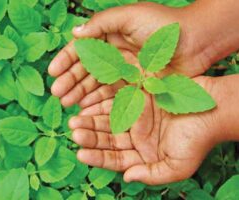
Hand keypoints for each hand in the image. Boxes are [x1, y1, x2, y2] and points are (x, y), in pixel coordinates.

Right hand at [48, 2, 219, 107]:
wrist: (196, 42)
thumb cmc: (164, 26)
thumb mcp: (130, 17)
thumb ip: (101, 24)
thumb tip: (75, 32)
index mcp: (110, 36)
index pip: (82, 49)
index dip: (66, 60)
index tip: (53, 72)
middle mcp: (114, 54)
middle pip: (86, 69)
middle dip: (70, 80)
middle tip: (58, 94)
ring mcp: (124, 72)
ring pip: (96, 84)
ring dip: (81, 93)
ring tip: (68, 104)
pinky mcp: (134, 87)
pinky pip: (112, 95)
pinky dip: (98, 101)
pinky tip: (86, 108)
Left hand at [69, 76, 222, 184]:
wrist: (213, 109)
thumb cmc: (198, 140)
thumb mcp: (178, 167)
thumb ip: (152, 175)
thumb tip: (128, 178)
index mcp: (142, 154)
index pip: (114, 158)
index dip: (97, 158)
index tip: (81, 154)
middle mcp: (135, 136)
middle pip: (108, 138)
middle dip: (90, 137)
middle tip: (74, 133)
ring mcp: (135, 116)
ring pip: (108, 120)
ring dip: (91, 120)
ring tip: (75, 119)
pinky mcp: (138, 98)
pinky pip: (116, 100)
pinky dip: (103, 102)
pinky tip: (89, 103)